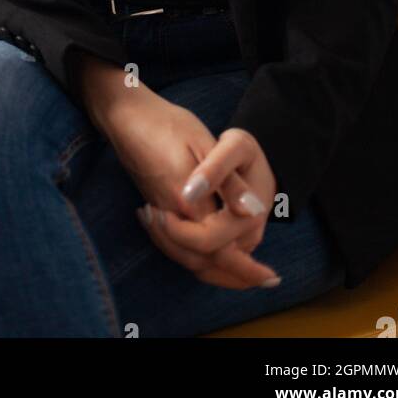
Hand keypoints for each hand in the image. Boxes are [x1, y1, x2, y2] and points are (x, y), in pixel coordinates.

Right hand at [74, 55, 277, 289]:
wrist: (126, 117)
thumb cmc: (167, 123)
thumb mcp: (204, 144)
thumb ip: (228, 182)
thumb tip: (255, 212)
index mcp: (187, 198)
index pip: (219, 246)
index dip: (246, 265)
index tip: (271, 276)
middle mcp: (171, 213)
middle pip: (203, 261)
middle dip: (235, 276)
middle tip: (265, 281)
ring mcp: (160, 213)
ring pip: (187, 258)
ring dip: (217, 273)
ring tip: (244, 276)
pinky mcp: (155, 209)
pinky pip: (175, 247)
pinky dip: (196, 259)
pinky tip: (211, 256)